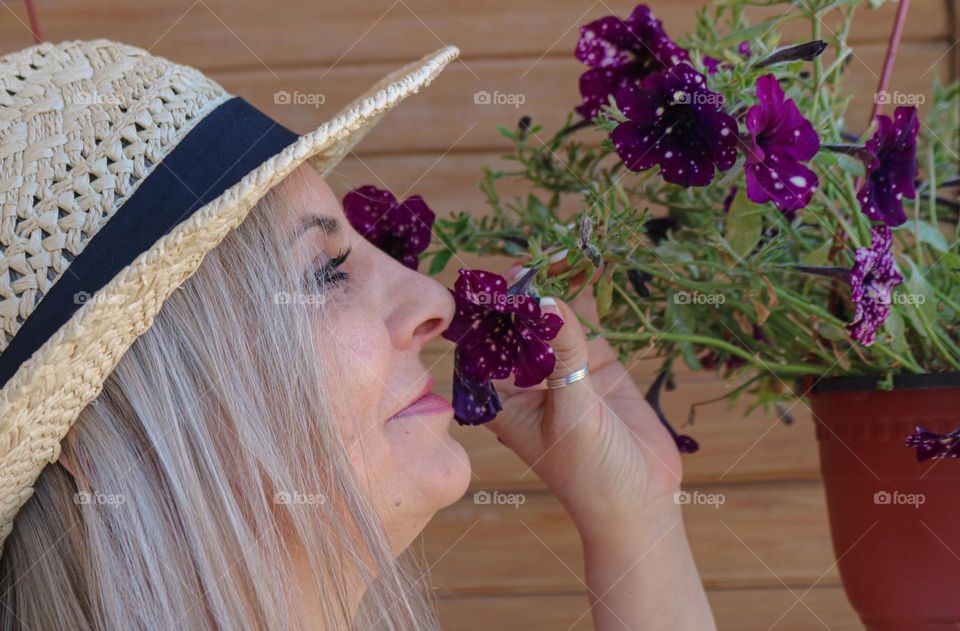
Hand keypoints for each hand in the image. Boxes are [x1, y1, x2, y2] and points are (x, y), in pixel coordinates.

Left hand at [486, 269, 683, 537]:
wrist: (640, 501)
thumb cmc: (591, 473)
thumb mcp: (573, 414)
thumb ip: (563, 357)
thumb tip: (548, 299)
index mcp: (502, 398)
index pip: (485, 343)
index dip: (488, 309)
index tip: (499, 276)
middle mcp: (527, 379)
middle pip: (518, 324)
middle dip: (525, 290)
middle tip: (539, 254)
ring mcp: (562, 369)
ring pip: (554, 319)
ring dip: (558, 287)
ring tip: (565, 248)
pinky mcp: (596, 366)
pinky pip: (587, 325)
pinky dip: (591, 298)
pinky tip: (594, 268)